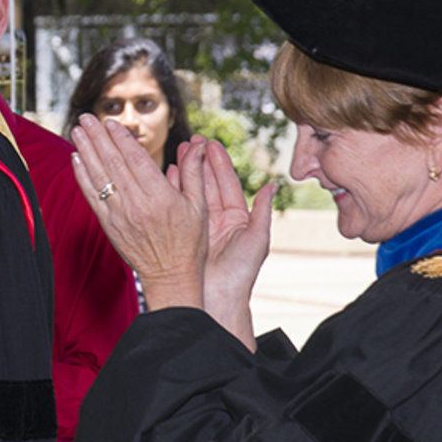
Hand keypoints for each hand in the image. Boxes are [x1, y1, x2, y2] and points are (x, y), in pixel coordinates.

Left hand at [71, 116, 208, 310]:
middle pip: (113, 162)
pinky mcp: (109, 225)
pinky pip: (91, 196)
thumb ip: (195, 173)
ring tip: (77, 130)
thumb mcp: (199, 207)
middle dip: (98, 137)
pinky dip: (82, 176)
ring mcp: (119, 215)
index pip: (135, 159)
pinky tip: (76, 160)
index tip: (111, 122)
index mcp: (160, 196)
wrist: (170, 277)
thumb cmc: (189, 243)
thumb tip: (200, 144)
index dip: (121, 138)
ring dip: (85, 151)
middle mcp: (137, 204)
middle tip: (87, 116)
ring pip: (99, 176)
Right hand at [194, 139, 274, 346]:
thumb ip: (262, 211)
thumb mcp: (257, 239)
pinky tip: (168, 175)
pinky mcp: (184, 234)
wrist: (216, 300)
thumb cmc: (240, 274)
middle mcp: (217, 221)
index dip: (220, 163)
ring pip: (192, 192)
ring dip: (186, 171)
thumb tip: (273, 185)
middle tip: (191, 140)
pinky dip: (174, 190)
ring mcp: (199, 227)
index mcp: (237, 220)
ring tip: (179, 152)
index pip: (227, 184)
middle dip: (200, 161)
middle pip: (207, 184)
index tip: (212, 144)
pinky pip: (178, 207)